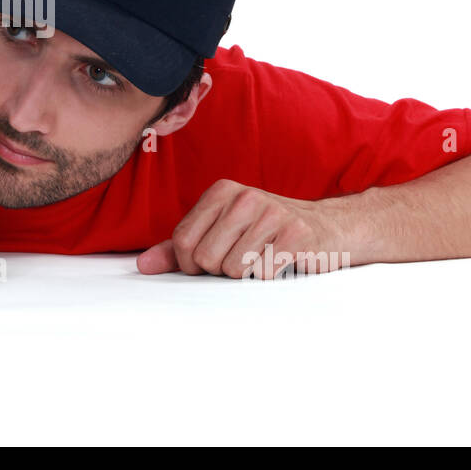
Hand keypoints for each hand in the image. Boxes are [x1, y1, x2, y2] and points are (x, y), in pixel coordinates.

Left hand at [137, 178, 347, 278]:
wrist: (328, 228)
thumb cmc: (265, 233)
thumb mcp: (222, 232)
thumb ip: (180, 248)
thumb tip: (142, 266)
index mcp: (221, 192)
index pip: (182, 241)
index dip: (191, 265)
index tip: (209, 264)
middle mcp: (244, 196)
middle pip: (206, 258)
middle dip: (220, 271)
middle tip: (243, 259)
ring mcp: (272, 213)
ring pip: (233, 269)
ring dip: (246, 276)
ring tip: (263, 258)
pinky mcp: (297, 234)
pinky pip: (262, 274)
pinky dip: (268, 278)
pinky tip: (281, 261)